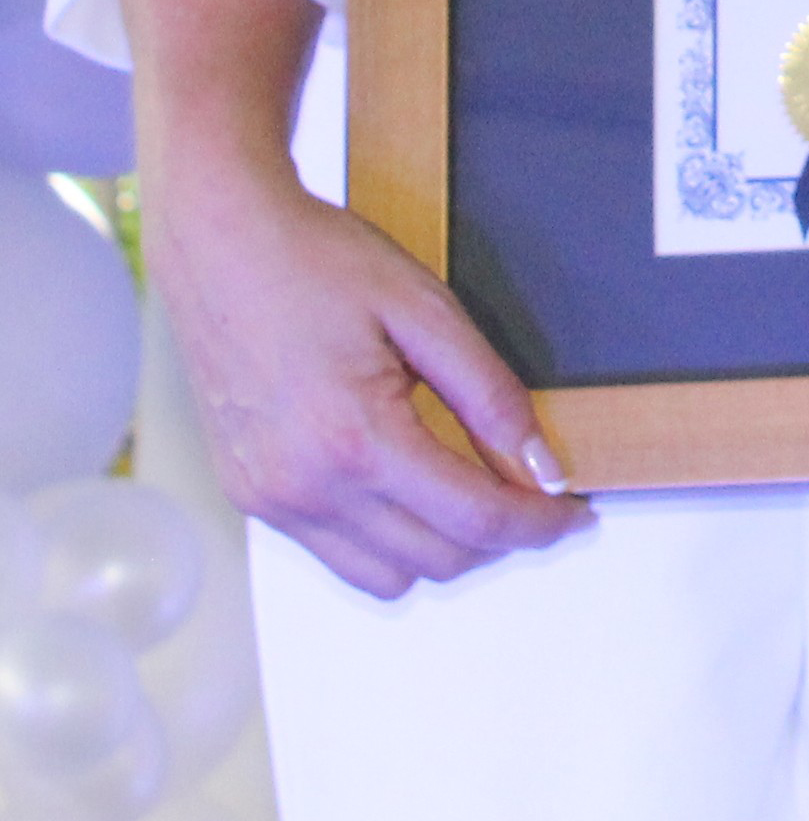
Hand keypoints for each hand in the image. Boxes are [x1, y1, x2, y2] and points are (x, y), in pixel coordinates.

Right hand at [148, 146, 594, 597]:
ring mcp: (272, 501)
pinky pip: (334, 554)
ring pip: (384, 577)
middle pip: (435, 561)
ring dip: (441, 549)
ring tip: (473, 491)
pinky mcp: (252, 497)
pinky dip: (385, 540)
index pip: (474, 519)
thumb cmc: (317, 261)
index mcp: (357, 440)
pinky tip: (408, 485)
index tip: (576, 514)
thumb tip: (541, 464)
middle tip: (535, 496)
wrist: (220, 243)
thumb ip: (489, 392)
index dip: (539, 524)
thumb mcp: (425, 308)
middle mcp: (307, 489)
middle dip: (499, 540)